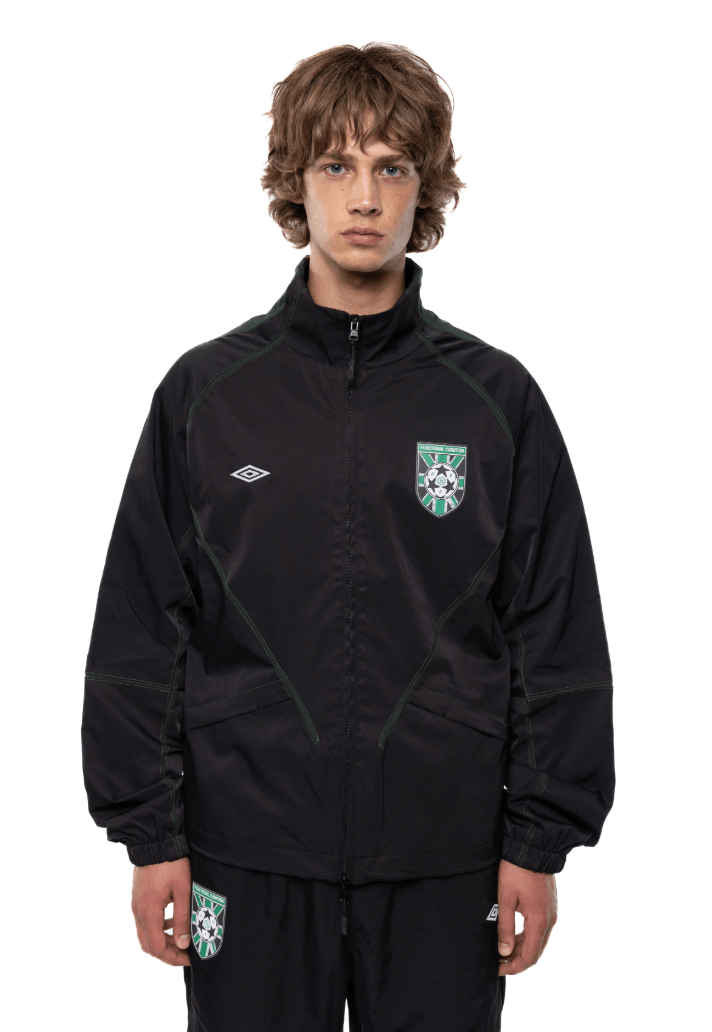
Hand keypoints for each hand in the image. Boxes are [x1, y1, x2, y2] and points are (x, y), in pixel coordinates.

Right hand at [131, 856, 191, 965]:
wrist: (155, 840)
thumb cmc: (172, 863)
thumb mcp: (183, 890)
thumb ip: (183, 918)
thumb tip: (183, 944)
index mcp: (148, 912)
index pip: (156, 948)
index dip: (173, 958)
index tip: (190, 958)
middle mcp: (138, 911)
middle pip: (148, 944)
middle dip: (167, 952)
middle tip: (186, 952)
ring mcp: (136, 904)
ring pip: (146, 933)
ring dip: (163, 939)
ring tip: (182, 937)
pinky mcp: (138, 897)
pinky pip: (145, 920)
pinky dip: (158, 927)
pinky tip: (173, 920)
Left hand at [497, 858, 556, 974]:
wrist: (532, 847)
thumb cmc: (515, 871)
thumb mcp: (505, 899)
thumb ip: (505, 928)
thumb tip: (504, 952)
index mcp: (539, 921)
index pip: (530, 957)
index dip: (514, 967)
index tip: (498, 969)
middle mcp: (550, 920)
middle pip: (536, 952)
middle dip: (517, 960)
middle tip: (498, 961)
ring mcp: (552, 913)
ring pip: (538, 941)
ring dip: (522, 949)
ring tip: (502, 950)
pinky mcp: (550, 905)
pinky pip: (540, 929)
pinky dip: (528, 937)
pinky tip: (514, 936)